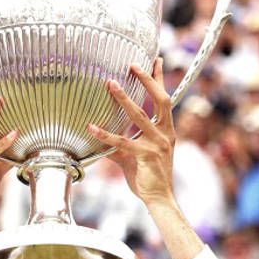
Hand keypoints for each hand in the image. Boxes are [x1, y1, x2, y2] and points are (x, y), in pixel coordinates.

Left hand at [88, 60, 175, 209]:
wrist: (159, 198)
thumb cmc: (148, 176)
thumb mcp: (134, 156)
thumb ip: (120, 145)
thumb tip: (102, 140)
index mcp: (166, 130)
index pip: (164, 99)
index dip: (159, 79)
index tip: (156, 60)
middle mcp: (165, 133)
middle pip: (160, 100)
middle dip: (147, 80)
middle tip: (133, 65)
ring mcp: (157, 144)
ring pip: (140, 115)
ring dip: (124, 98)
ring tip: (111, 84)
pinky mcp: (146, 155)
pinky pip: (123, 141)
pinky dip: (105, 134)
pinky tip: (92, 127)